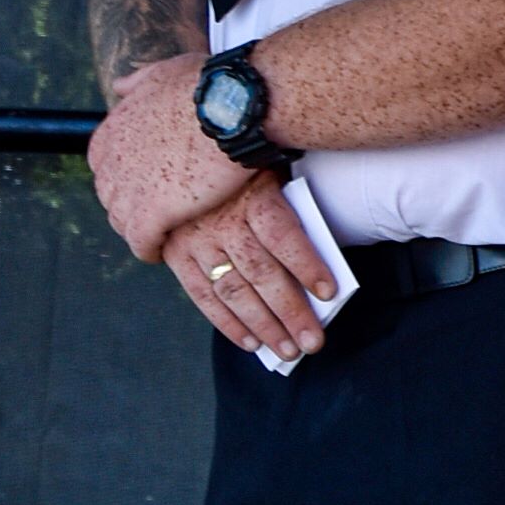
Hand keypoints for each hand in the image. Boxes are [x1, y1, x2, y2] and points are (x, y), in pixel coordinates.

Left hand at [88, 52, 259, 262]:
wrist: (234, 106)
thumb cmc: (208, 86)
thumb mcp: (163, 73)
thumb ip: (137, 84)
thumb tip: (120, 86)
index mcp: (113, 130)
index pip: (103, 166)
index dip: (124, 178)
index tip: (143, 184)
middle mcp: (113, 161)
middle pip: (110, 196)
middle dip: (129, 206)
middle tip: (153, 214)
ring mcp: (130, 189)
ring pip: (122, 223)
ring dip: (138, 230)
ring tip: (159, 235)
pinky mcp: (152, 214)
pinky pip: (140, 243)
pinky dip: (148, 250)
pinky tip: (159, 253)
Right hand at [160, 176, 335, 360]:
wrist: (184, 154)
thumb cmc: (243, 170)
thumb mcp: (269, 173)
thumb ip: (288, 209)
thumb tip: (317, 263)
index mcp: (251, 193)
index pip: (281, 234)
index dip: (306, 265)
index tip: (328, 293)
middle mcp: (220, 219)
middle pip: (260, 271)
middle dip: (289, 311)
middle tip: (312, 342)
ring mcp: (195, 238)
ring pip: (232, 289)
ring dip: (262, 325)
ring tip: (287, 350)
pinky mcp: (176, 253)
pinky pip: (202, 295)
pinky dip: (226, 322)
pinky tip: (250, 342)